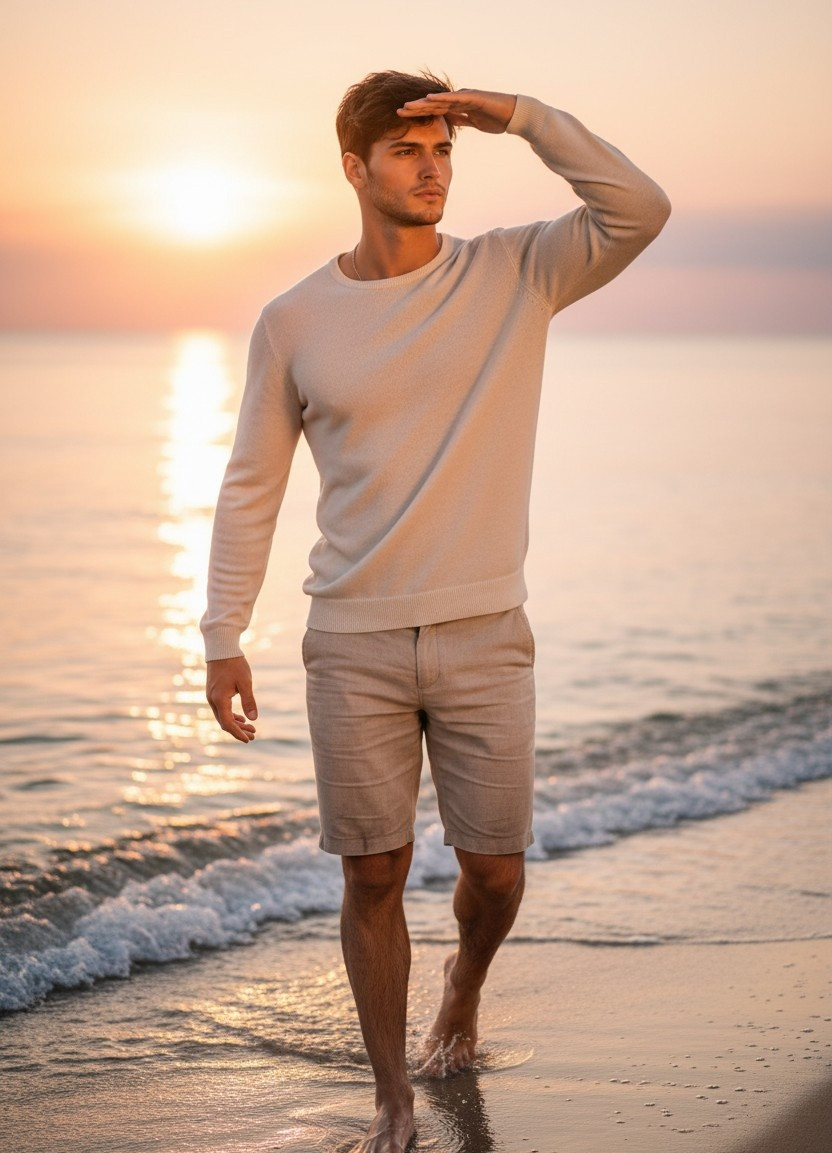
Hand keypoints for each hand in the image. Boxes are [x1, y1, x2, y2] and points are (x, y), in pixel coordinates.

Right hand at [205, 655, 257, 742]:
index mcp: (220, 700)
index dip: (238, 733)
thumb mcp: (245, 682)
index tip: (249, 739)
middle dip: (239, 730)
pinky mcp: (213, 693)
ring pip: (222, 717)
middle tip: (254, 735)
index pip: (228, 723)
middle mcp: (213, 701)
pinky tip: (241, 717)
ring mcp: (211, 697)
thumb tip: (253, 719)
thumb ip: (249, 701)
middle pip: (224, 723)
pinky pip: (221, 710)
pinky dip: (231, 716)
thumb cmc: (234, 664)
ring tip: (251, 728)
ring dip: (236, 724)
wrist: (221, 649)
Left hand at [398, 89, 516, 133]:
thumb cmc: (496, 119)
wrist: (513, 114)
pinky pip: (454, 98)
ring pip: (440, 100)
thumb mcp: (474, 123)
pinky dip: (441, 98)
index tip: (404, 119)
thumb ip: (462, 120)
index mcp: (457, 108)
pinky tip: (429, 98)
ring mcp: (464, 97)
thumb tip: (450, 123)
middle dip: (415, 108)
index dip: (419, 115)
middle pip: (433, 104)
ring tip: (408, 106)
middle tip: (398, 111)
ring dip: (423, 103)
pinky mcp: (472, 96)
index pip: (434, 111)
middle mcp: (458, 100)